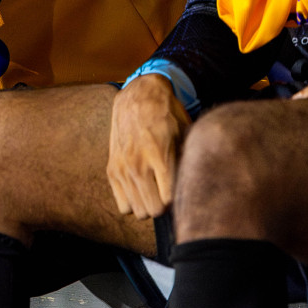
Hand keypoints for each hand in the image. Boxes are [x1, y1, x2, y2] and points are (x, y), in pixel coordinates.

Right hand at [106, 75, 189, 219]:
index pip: (169, 200)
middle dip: (164, 206)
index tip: (183, 192)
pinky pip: (123, 205)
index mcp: (160, 156)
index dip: (180, 201)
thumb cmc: (167, 115)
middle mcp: (138, 164)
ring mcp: (122, 168)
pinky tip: (142, 190)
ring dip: (149, 205)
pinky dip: (133, 203)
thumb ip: (188, 161)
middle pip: (153, 210)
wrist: (138, 96)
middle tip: (170, 193)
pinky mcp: (112, 169)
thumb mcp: (185, 133)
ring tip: (156, 193)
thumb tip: (195, 185)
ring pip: (137, 211)